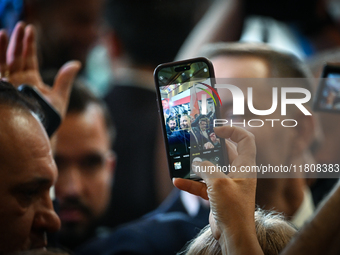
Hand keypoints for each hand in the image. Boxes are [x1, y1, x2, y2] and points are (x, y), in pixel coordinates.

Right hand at [0, 22, 80, 118]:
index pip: (29, 58)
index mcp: (31, 80)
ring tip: (5, 32)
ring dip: (3, 48)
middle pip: (15, 57)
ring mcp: (8, 86)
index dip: (29, 44)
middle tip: (21, 26)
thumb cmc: (49, 120)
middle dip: (17, 41)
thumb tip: (77, 63)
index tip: (31, 29)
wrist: (39, 135)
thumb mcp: (59, 98)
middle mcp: (18, 81)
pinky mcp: (2, 93)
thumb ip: (65, 80)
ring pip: (3, 63)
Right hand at [174, 126, 262, 254]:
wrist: (232, 235)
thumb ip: (205, 168)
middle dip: (209, 147)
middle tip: (196, 143)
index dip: (233, 130)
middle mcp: (237, 172)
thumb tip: (196, 162)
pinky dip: (191, 182)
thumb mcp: (218, 183)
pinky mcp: (217, 194)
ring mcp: (226, 183)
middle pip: (224, 152)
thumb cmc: (233, 209)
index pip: (245, 139)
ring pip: (210, 168)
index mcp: (245, 165)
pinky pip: (202, 183)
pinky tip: (178, 182)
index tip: (216, 130)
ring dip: (196, 167)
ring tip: (184, 162)